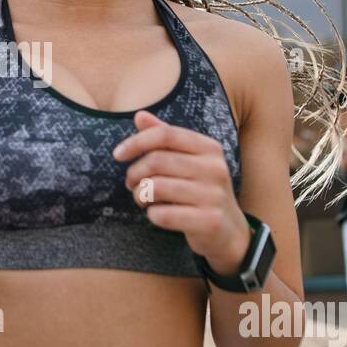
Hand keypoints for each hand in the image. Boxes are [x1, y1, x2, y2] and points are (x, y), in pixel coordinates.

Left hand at [114, 110, 250, 278]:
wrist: (229, 230)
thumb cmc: (200, 190)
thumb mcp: (188, 160)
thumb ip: (165, 138)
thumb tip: (139, 115)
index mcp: (209, 148)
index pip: (165, 134)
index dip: (136, 142)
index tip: (117, 155)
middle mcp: (215, 168)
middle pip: (157, 161)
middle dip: (135, 173)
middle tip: (131, 183)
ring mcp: (214, 196)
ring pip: (156, 187)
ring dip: (140, 195)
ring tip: (142, 199)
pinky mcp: (209, 221)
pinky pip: (163, 215)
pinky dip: (152, 215)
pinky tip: (157, 214)